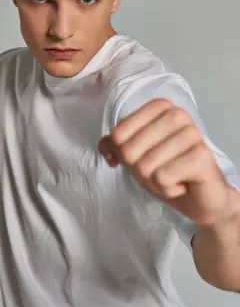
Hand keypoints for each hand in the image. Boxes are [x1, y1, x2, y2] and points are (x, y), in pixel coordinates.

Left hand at [98, 99, 236, 226]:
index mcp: (159, 108)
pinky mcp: (201, 156)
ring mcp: (191, 134)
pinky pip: (162, 177)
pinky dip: (167, 189)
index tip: (142, 159)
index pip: (117, 134)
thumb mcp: (135, 157)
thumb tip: (106, 149)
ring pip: (144, 166)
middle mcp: (177, 115)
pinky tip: (182, 184)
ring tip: (173, 178)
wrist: (200, 198)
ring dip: (154, 182)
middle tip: (160, 172)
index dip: (122, 155)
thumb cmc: (167, 172)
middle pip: (129, 151)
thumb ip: (114, 145)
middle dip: (139, 172)